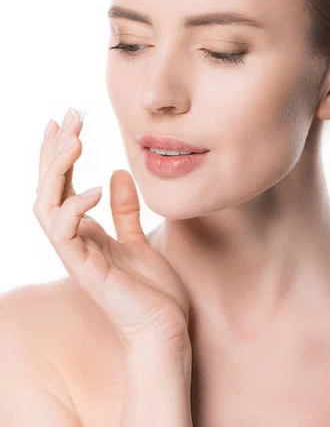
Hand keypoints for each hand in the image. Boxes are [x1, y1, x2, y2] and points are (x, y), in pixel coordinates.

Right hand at [33, 108, 190, 348]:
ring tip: (75, 141)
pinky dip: (74, 207)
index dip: (59, 152)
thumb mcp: (139, 239)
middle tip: (69, 116)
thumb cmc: (152, 291)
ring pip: (45, 206)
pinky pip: (65, 234)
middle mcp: (74, 241)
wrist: (165, 331)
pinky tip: (93, 188)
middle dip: (54, 150)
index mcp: (84, 232)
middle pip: (47, 188)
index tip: (68, 120)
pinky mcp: (86, 271)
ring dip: (55, 171)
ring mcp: (77, 256)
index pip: (61, 184)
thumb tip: (116, 173)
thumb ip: (125, 210)